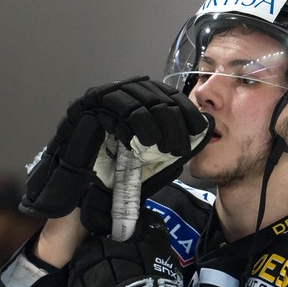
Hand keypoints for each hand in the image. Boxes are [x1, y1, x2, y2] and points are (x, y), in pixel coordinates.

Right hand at [20, 76, 212, 224]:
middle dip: (172, 120)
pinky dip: (130, 125)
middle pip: (153, 95)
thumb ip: (172, 144)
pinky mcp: (86, 108)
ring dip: (154, 122)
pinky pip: (113, 110)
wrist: (84, 193)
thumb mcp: (153, 160)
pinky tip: (140, 142)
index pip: (165, 94)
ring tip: (164, 146)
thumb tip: (203, 131)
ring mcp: (101, 100)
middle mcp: (118, 94)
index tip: (199, 127)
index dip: (184, 108)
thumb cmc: (119, 175)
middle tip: (179, 146)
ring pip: (136, 100)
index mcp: (136, 101)